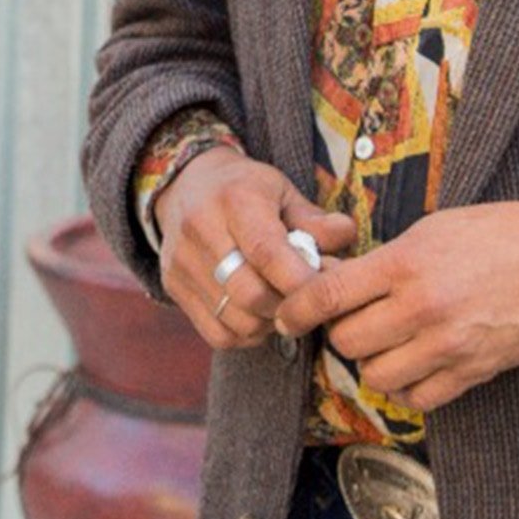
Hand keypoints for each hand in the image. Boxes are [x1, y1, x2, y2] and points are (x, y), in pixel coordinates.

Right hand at [152, 146, 354, 349]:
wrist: (186, 184)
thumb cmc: (246, 190)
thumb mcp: (282, 190)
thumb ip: (315, 219)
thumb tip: (346, 235)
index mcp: (234, 199)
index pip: (266, 252)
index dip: (300, 281)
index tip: (324, 292)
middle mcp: (200, 229)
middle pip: (249, 294)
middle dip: (287, 306)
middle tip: (305, 302)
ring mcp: (181, 262)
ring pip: (236, 321)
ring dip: (269, 324)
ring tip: (281, 304)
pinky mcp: (173, 286)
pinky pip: (218, 334)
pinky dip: (246, 334)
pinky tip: (258, 314)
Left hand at [272, 199, 518, 411]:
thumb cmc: (495, 234)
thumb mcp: (430, 229)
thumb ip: (384, 261)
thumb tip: (338, 281)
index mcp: (406, 265)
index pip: (330, 295)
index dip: (297, 309)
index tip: (285, 315)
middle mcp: (422, 309)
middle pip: (347, 342)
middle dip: (340, 332)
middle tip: (350, 319)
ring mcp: (447, 346)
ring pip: (376, 376)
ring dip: (372, 362)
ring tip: (384, 342)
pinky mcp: (470, 372)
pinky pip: (416, 398)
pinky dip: (404, 387)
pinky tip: (410, 365)